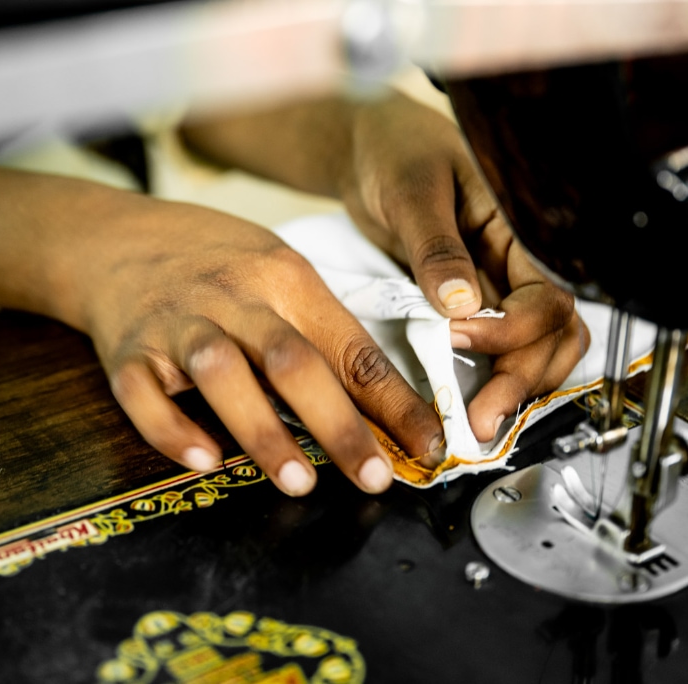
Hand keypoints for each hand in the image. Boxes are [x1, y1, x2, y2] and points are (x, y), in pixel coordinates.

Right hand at [61, 196, 445, 494]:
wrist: (117, 238)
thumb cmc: (213, 260)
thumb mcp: (276, 270)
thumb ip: (318, 328)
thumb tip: (379, 403)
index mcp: (283, 277)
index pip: (349, 346)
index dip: (393, 401)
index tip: (427, 445)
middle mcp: (231, 297)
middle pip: (290, 358)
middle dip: (338, 423)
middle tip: (374, 477)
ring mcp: (175, 323)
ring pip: (220, 373)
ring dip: (261, 430)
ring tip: (297, 482)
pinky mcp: (127, 352)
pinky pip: (142, 394)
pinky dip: (172, 430)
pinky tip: (204, 461)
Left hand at [339, 90, 588, 440]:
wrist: (368, 152)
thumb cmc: (395, 152)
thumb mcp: (412, 192)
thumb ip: (436, 246)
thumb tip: (462, 303)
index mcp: (517, 233)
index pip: (547, 296)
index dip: (512, 330)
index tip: (458, 337)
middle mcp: (514, 265)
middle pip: (551, 335)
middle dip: (521, 378)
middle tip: (480, 417)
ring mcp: (493, 287)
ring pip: (533, 348)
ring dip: (512, 387)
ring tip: (476, 421)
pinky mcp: (463, 305)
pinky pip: (490, 348)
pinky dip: (485, 377)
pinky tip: (463, 399)